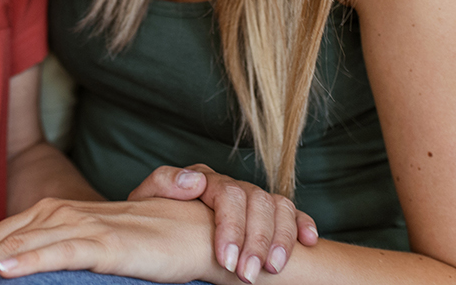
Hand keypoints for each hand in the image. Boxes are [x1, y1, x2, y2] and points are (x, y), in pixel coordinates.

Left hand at [0, 197, 217, 284]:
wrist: (190, 232)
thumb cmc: (140, 244)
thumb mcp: (88, 249)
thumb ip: (55, 254)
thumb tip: (18, 276)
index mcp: (50, 213)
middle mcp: (57, 212)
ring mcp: (79, 224)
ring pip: (16, 247)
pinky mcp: (102, 242)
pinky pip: (58, 252)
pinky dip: (27, 262)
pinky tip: (4, 274)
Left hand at [129, 164, 316, 280]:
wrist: (162, 222)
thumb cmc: (155, 214)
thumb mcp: (148, 199)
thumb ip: (164, 184)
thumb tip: (194, 182)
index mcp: (207, 180)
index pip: (227, 195)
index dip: (230, 227)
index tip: (226, 260)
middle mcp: (234, 186)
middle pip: (256, 202)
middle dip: (255, 242)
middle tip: (248, 276)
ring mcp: (253, 198)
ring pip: (278, 207)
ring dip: (280, 238)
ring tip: (273, 269)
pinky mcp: (268, 213)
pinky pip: (291, 212)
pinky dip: (302, 223)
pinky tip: (308, 242)